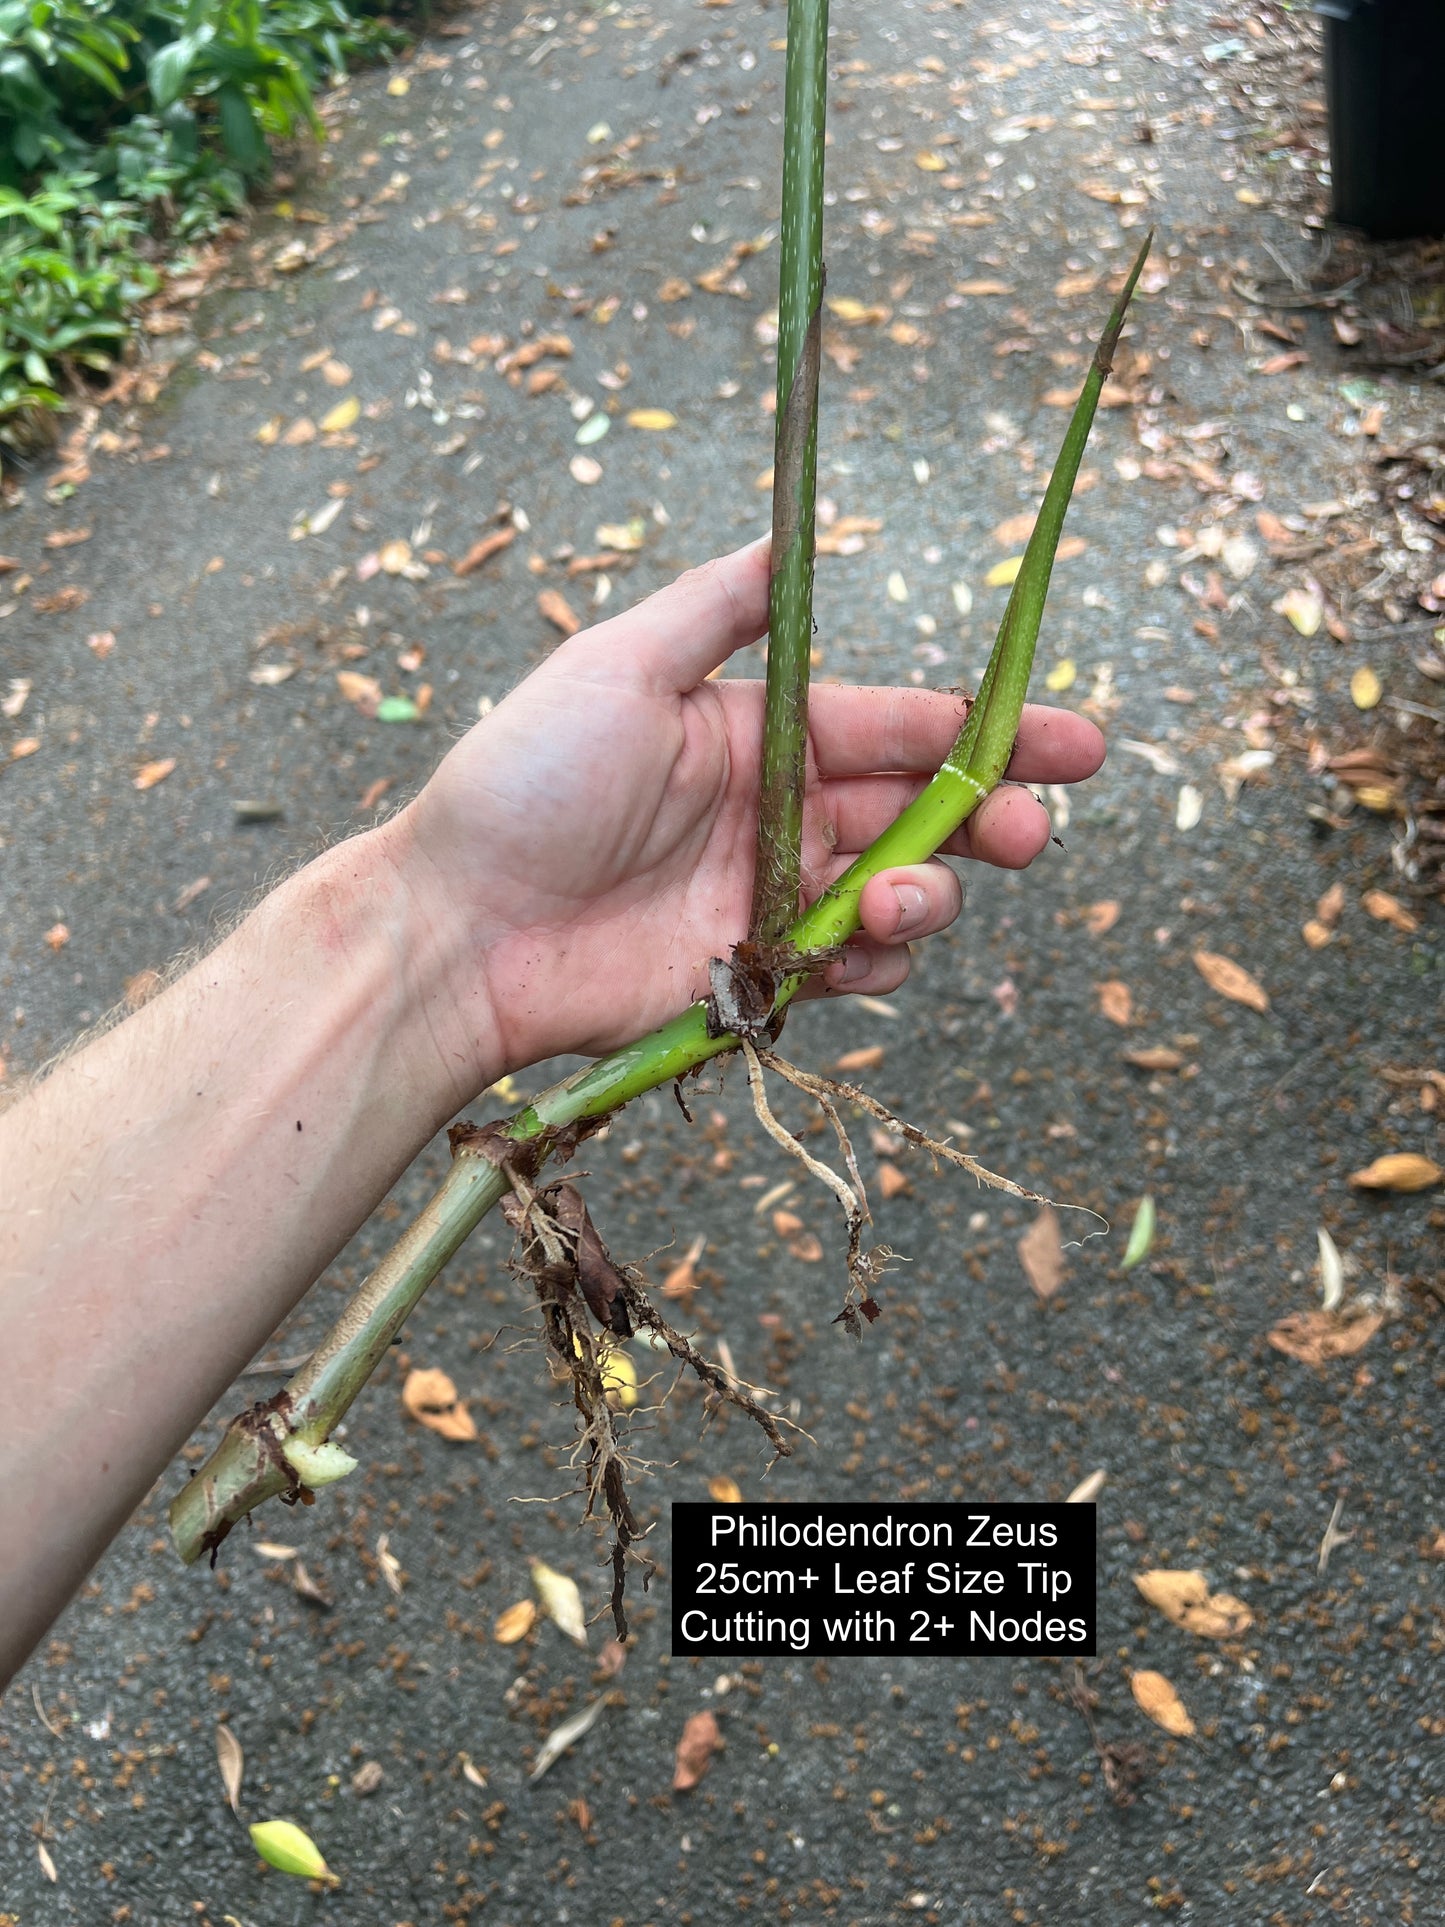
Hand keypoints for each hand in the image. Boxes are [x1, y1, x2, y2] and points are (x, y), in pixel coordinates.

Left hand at [393, 539, 1104, 1087]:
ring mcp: (768, 898)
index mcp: (757, 735)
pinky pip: (850, 970)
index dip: (986, 732)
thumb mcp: (618, 666)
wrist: (459, 928)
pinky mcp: (754, 976)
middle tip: (1032, 830)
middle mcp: (775, 814)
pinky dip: (875, 963)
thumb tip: (784, 536)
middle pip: (919, 813)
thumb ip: (713, 608)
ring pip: (899, 895)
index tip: (1072, 742)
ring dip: (927, 895)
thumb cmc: (526, 782)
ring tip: (893, 901)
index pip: (896, 728)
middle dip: (991, 818)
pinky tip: (853, 953)